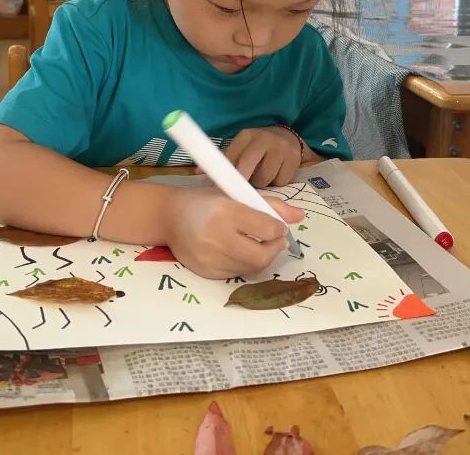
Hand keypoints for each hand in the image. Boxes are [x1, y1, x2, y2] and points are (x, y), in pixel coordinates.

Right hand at [163, 188, 304, 278]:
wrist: (169, 216)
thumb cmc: (206, 201)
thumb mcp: (236, 194)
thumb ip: (271, 205)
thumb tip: (300, 216)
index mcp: (226, 211)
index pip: (267, 229)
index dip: (279, 229)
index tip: (278, 226)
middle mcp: (216, 236)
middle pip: (261, 255)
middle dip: (274, 248)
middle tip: (274, 240)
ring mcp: (209, 258)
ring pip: (250, 267)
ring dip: (261, 257)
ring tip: (257, 244)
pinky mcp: (205, 272)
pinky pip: (236, 273)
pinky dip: (244, 264)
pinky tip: (239, 252)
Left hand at [223, 126, 301, 186]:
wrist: (286, 137)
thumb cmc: (257, 148)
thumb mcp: (242, 148)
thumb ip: (227, 161)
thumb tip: (203, 174)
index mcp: (246, 136)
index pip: (231, 155)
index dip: (225, 173)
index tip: (219, 187)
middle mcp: (263, 139)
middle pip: (248, 164)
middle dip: (242, 180)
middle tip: (239, 190)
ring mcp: (280, 148)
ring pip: (265, 177)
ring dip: (261, 183)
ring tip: (261, 177)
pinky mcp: (294, 159)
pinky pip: (281, 181)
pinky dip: (276, 183)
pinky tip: (275, 175)